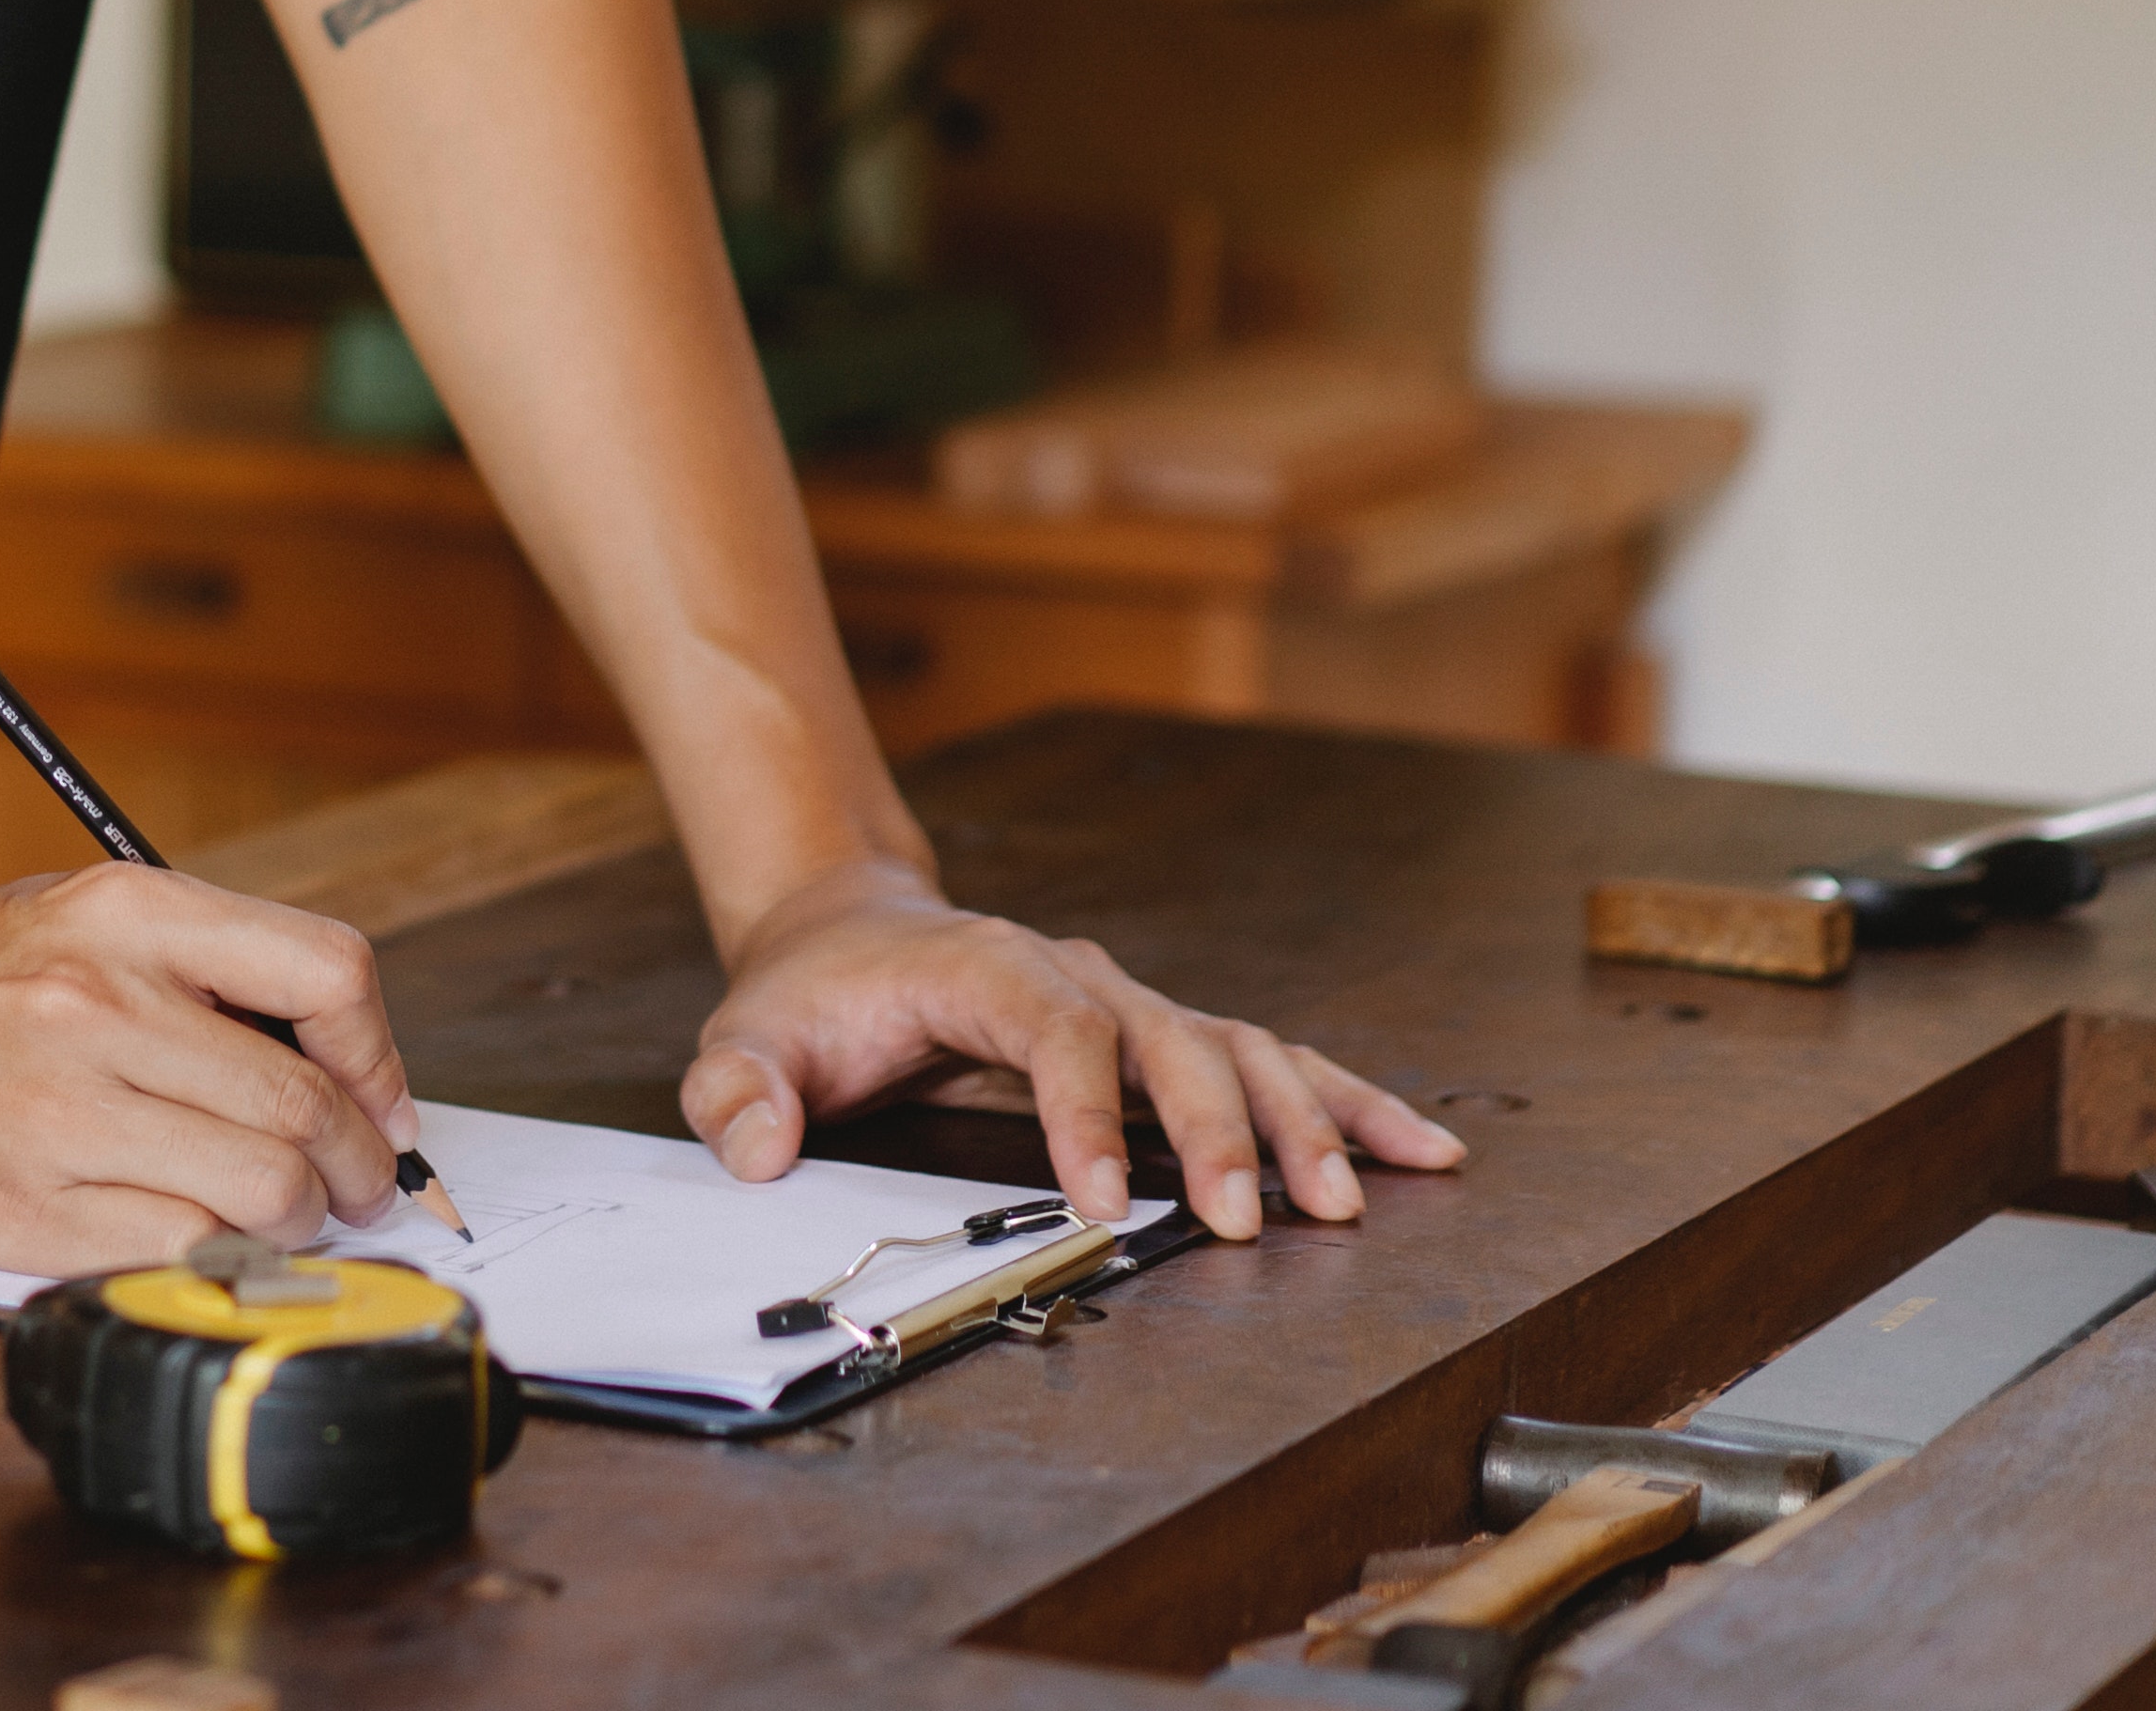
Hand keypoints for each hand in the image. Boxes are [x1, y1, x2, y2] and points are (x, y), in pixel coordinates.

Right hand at [0, 863, 422, 1274]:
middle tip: (349, 1191)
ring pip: (264, 1192)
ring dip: (294, 1224)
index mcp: (122, 910)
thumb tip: (332, 1065)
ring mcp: (59, 1110)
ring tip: (271, 1220)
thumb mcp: (63, 920)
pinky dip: (217, 1261)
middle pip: (307, 1106)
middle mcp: (98, 1000)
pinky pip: (183, 1251)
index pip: (328, 973)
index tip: (378, 1106)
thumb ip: (189, 969)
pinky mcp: (22, 1210)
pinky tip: (198, 1244)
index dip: (378, 1057)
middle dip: (354, 1169)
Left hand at [677, 857, 1466, 1240]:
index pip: (1055, 1029)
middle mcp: (1080, 975)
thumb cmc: (811, 996)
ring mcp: (1134, 1004)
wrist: (850, 933)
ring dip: (1302, 1121)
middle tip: (1248, 1222)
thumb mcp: (747, 1038)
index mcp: (987, 967)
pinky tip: (1418, 1150)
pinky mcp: (1166, 1039)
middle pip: (1171, 1039)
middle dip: (1216, 1130)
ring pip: (1239, 1049)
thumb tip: (757, 1151)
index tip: (1102, 1200)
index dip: (1085, 1111)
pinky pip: (1268, 1064)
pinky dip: (1344, 1104)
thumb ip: (738, 1091)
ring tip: (1354, 1197)